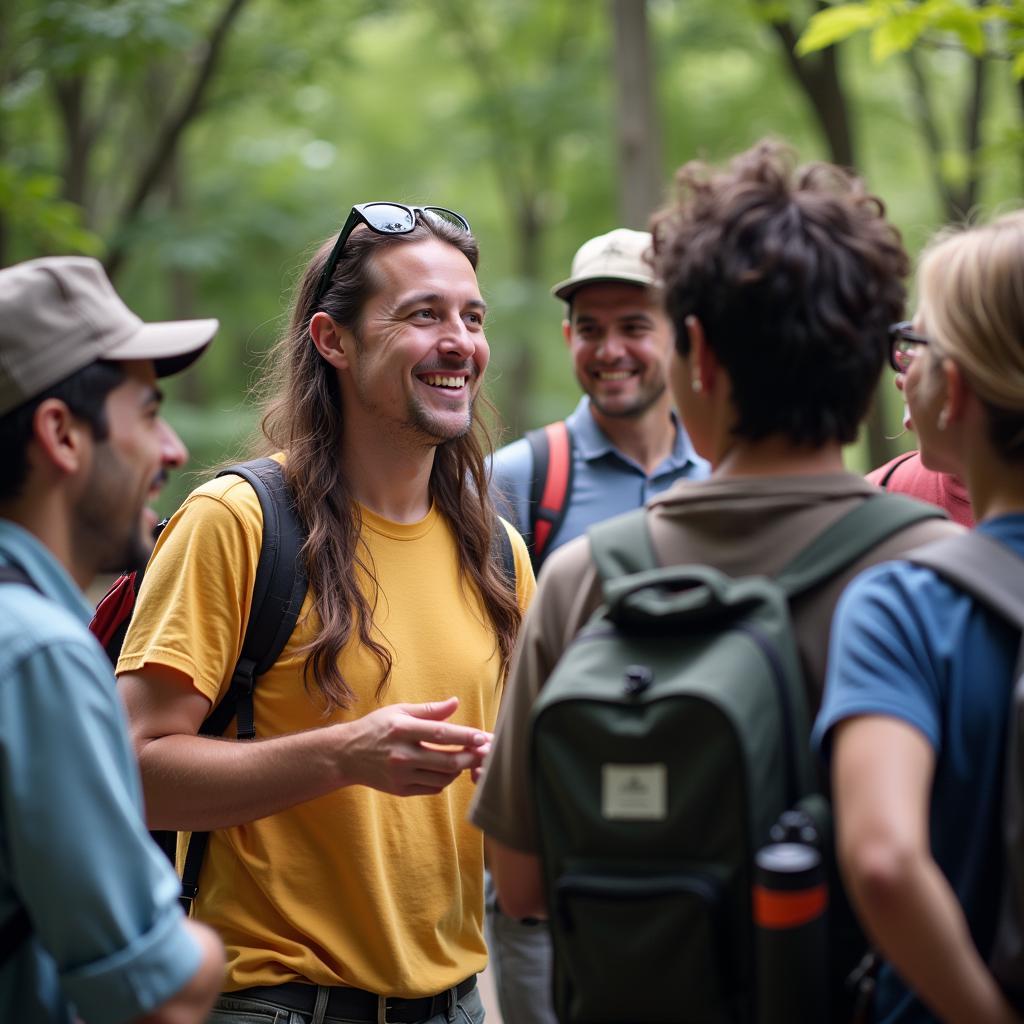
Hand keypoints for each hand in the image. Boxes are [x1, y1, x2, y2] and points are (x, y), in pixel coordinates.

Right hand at [341, 696, 490, 795]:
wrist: (346, 754)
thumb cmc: (376, 728)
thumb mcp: (399, 711)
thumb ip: (429, 710)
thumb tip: (456, 703)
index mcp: (402, 729)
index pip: (441, 734)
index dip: (465, 736)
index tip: (483, 737)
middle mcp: (401, 754)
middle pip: (446, 761)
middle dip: (470, 757)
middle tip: (484, 752)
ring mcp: (400, 775)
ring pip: (443, 778)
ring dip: (460, 769)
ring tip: (466, 758)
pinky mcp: (400, 790)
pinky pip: (433, 788)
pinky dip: (446, 780)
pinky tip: (447, 769)